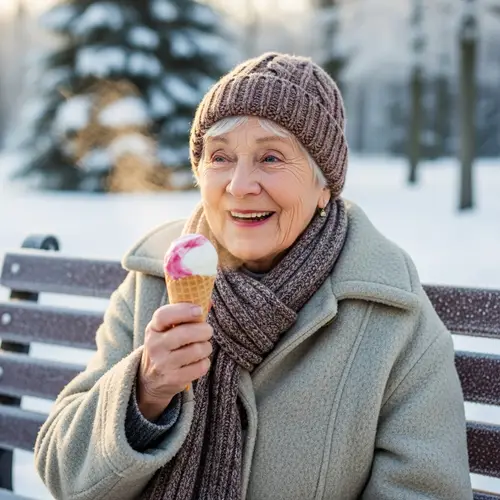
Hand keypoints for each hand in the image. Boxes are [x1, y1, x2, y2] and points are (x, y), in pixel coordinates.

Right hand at [137, 303, 212, 420]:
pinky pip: (200, 367)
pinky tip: (199, 360)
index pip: (163, 316)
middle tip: (207, 331)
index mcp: (153, 328)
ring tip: (203, 346)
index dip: (183, 310)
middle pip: (185, 333)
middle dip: (204, 330)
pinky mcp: (173, 379)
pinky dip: (205, 362)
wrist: (151, 378)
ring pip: (197, 350)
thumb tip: (210, 302)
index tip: (199, 310)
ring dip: (206, 347)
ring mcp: (163, 364)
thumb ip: (186, 314)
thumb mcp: (168, 328)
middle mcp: (155, 346)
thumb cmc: (167, 345)